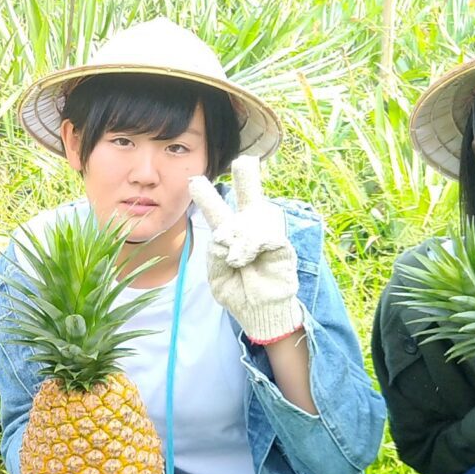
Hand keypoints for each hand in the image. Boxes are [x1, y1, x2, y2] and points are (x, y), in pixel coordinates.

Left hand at [188, 156, 302, 343]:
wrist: (259, 312)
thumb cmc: (238, 293)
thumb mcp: (217, 274)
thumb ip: (216, 253)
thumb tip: (227, 236)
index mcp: (230, 236)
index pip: (217, 211)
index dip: (207, 197)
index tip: (194, 181)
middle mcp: (249, 230)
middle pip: (249, 197)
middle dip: (247, 178)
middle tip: (244, 161)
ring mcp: (267, 235)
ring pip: (250, 219)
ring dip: (237, 237)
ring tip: (235, 259)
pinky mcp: (281, 244)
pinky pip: (261, 236)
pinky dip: (248, 248)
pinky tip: (243, 260)